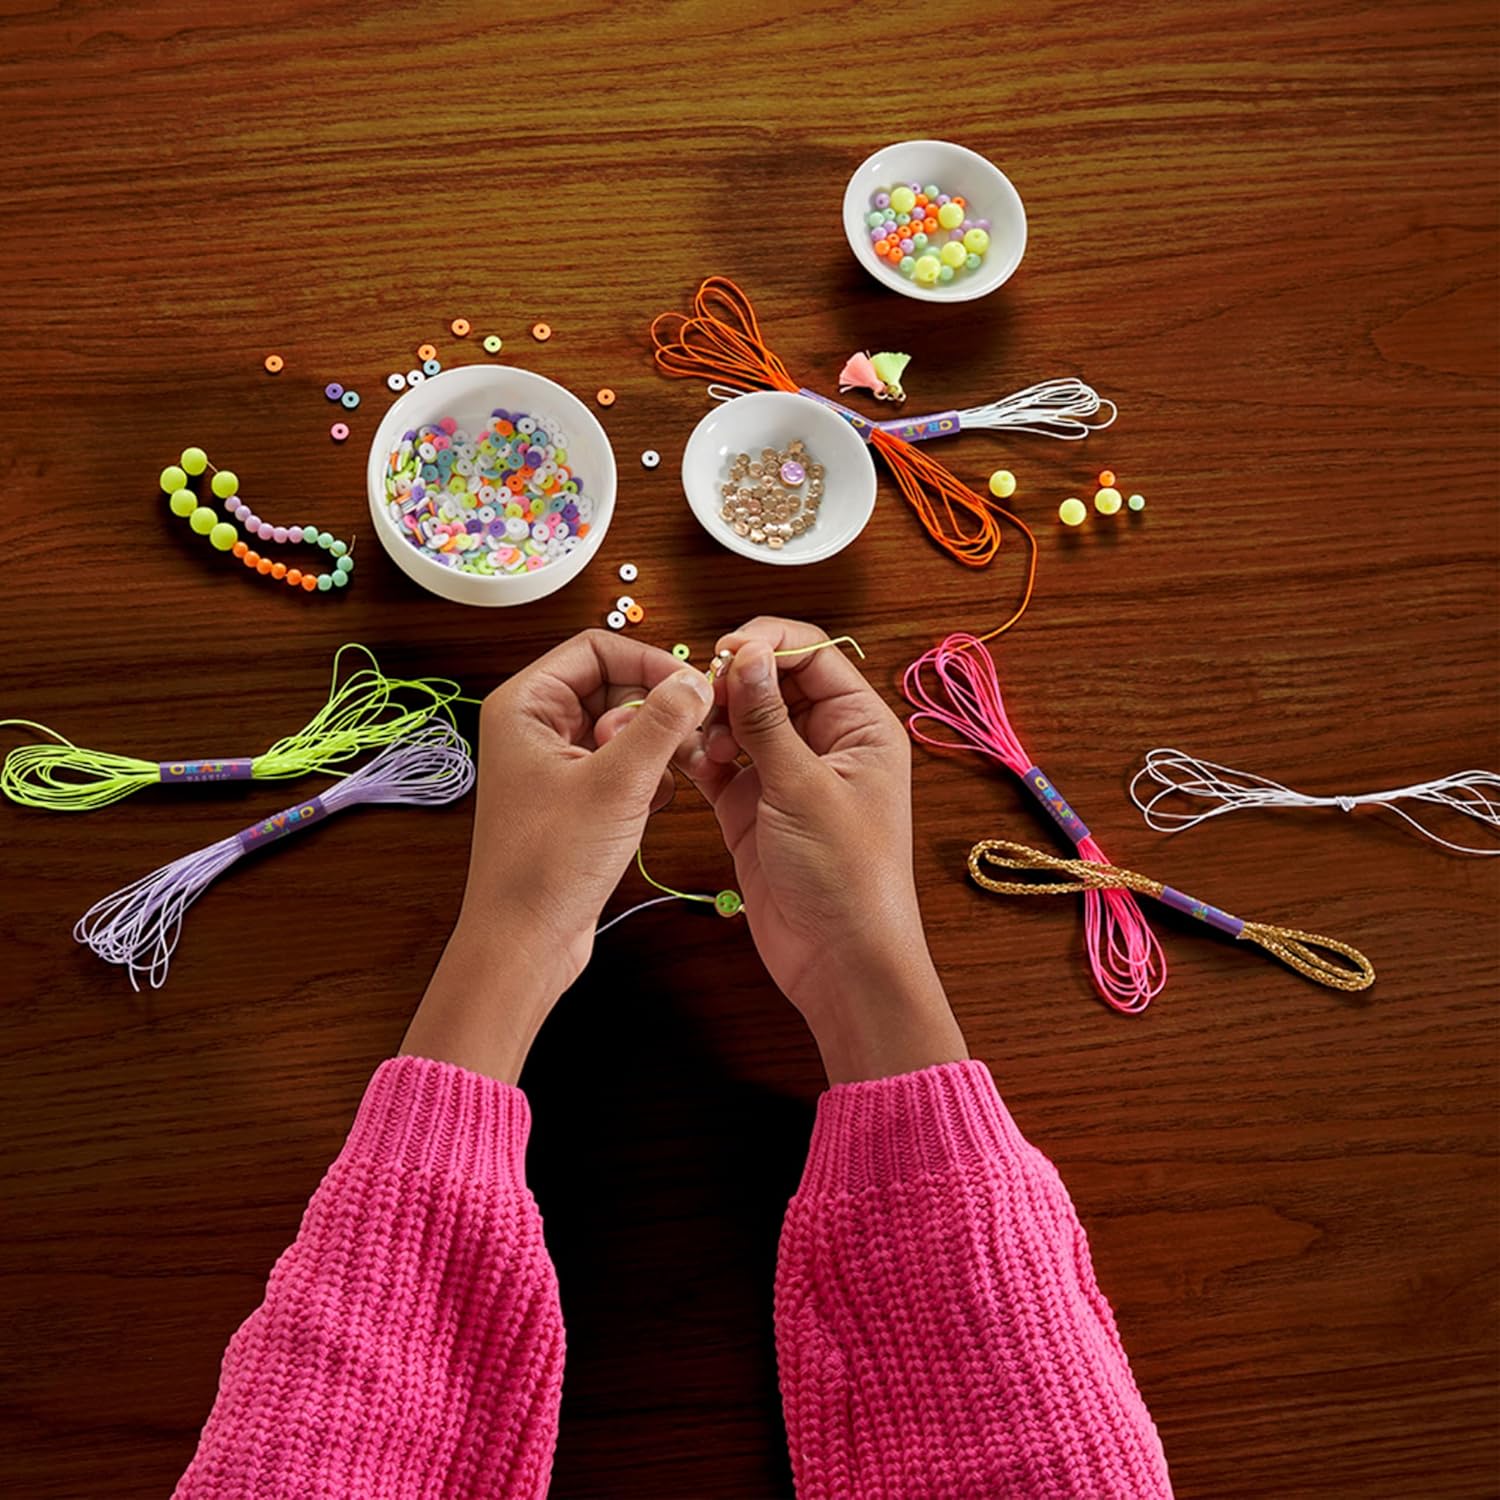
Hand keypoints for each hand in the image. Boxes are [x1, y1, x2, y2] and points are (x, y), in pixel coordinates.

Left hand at [403, 630, 712, 1082]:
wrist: (524, 942)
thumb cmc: (548, 865)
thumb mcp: (618, 783)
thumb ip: (662, 723)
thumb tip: (696, 682)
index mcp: (526, 705)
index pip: (596, 648)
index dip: (648, 663)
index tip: (690, 690)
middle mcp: (535, 727)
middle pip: (613, 685)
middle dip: (656, 709)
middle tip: (690, 738)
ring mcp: (554, 764)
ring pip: (623, 727)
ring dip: (657, 745)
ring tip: (673, 776)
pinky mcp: (574, 797)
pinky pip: (622, 764)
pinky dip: (648, 776)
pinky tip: (655, 805)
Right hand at [647, 617, 966, 1083]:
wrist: (839, 962)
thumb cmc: (846, 876)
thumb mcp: (804, 787)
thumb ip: (768, 719)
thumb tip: (746, 653)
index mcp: (861, 727)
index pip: (814, 655)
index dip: (768, 645)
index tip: (724, 652)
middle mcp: (826, 744)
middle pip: (772, 683)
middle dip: (733, 683)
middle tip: (702, 698)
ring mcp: (787, 775)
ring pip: (741, 721)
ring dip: (712, 720)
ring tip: (697, 741)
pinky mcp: (753, 807)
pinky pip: (720, 762)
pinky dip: (699, 755)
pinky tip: (685, 758)